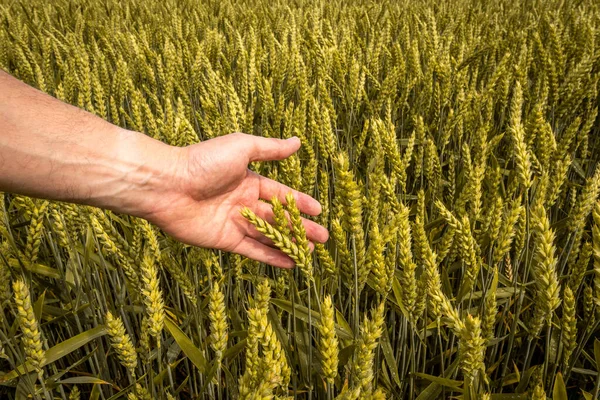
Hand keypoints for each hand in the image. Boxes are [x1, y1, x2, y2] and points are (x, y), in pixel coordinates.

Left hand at [144, 133, 328, 267]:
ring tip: (310, 252)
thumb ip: (270, 149)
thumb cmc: (203, 161)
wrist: (168, 185)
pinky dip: (270, 257)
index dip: (300, 202)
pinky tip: (289, 263)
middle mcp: (243, 202)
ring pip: (268, 235)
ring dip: (289, 243)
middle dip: (301, 227)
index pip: (280, 193)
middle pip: (278, 217)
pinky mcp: (224, 240)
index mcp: (248, 180)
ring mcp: (234, 222)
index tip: (318, 210)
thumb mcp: (241, 147)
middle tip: (323, 238)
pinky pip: (252, 250)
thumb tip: (297, 142)